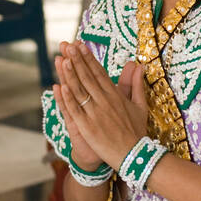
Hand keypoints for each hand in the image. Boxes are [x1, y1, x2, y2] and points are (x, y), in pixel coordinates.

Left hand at [53, 41, 148, 169]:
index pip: (99, 72)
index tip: (80, 45)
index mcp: (115, 95)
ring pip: (80, 90)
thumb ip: (136, 84)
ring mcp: (95, 114)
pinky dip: (68, 98)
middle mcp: (104, 101)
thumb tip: (139, 65)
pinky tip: (60, 87)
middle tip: (67, 45)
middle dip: (77, 60)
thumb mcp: (140, 105)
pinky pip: (75, 110)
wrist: (134, 155)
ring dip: (70, 74)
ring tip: (62, 59)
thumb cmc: (136, 131)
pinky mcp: (88, 127)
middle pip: (88, 77)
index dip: (88, 58)